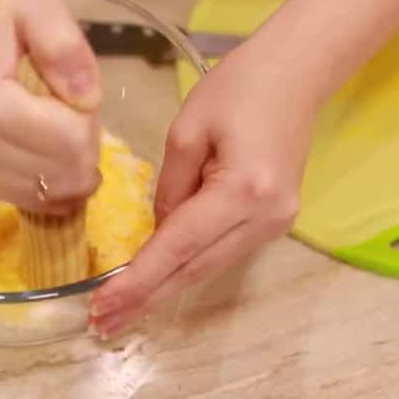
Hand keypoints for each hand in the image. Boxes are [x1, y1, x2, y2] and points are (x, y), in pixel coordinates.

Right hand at [0, 0, 101, 214]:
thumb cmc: (22, 39)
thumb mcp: (44, 15)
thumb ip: (64, 45)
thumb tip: (86, 99)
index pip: (67, 138)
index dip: (87, 121)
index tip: (76, 99)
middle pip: (66, 169)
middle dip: (85, 146)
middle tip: (72, 119)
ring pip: (59, 191)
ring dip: (75, 167)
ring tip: (61, 136)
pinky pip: (47, 205)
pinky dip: (63, 186)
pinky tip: (55, 160)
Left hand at [89, 49, 316, 337]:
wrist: (295, 74)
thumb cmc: (238, 88)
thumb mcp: (186, 131)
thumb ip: (169, 188)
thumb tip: (160, 230)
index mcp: (243, 191)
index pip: (179, 246)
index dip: (139, 280)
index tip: (103, 306)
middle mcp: (265, 218)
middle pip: (196, 269)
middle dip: (146, 298)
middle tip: (103, 324)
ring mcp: (276, 224)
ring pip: (209, 267)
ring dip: (165, 288)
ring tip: (122, 309)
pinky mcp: (274, 220)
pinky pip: (222, 251)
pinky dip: (187, 266)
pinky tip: (158, 278)